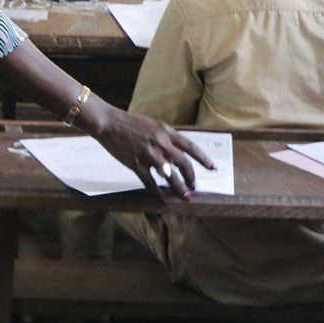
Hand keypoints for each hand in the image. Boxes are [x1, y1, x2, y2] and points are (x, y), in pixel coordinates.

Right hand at [87, 102, 211, 199]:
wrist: (109, 123)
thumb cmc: (131, 123)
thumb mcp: (154, 126)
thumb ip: (166, 138)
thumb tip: (177, 154)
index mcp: (166, 131)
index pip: (191, 147)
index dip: (204, 159)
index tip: (213, 168)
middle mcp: (161, 143)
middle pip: (183, 163)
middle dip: (192, 177)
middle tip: (195, 187)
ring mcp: (148, 154)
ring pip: (169, 175)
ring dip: (179, 188)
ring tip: (186, 197)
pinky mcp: (136, 164)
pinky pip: (150, 182)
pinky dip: (157, 192)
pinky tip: (162, 199)